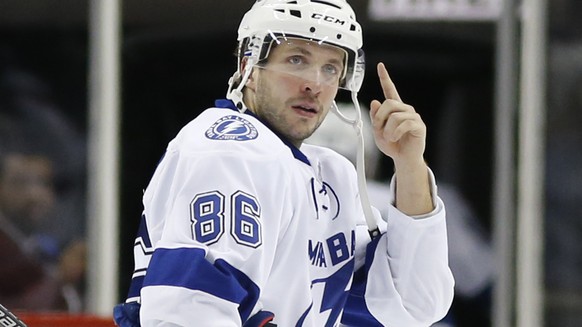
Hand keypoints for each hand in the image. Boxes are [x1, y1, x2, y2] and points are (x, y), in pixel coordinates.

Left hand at [370, 63, 432, 214]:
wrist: (403, 158)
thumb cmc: (392, 145)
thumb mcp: (378, 132)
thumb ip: (375, 118)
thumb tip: (375, 102)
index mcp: (395, 109)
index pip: (390, 90)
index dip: (385, 77)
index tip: (380, 65)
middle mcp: (405, 109)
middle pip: (388, 103)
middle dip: (380, 117)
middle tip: (379, 130)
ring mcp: (413, 116)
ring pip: (394, 115)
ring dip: (387, 129)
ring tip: (389, 137)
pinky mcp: (419, 125)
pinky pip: (404, 123)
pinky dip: (395, 132)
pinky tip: (395, 138)